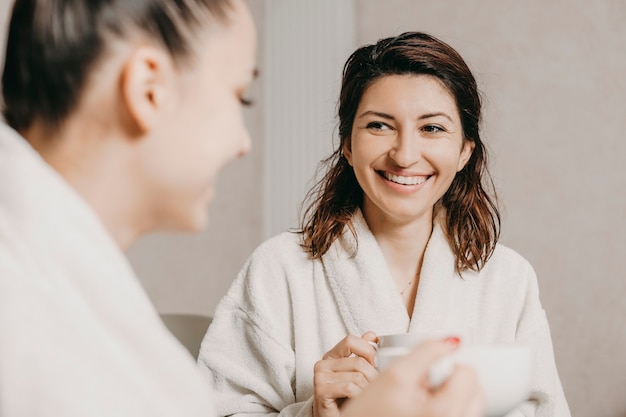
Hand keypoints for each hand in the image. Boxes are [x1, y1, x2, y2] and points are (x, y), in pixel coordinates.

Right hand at [313, 331, 378, 416]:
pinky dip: (359, 397)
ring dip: (368, 390)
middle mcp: (323, 364)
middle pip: (359, 362)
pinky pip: (350, 388)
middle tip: (375, 388)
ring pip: (357, 376)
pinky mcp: (320, 390)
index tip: (376, 363)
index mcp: (331, 356)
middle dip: (373, 377)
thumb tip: (372, 336)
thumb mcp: (355, 374)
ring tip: (365, 397)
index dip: (368, 350)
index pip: (351, 341)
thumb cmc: (345, 398)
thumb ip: (362, 354)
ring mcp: (320, 377)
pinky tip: (357, 402)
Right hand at [339, 340, 483, 416]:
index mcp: (445, 412)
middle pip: (473, 390)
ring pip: (467, 404)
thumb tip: (454, 341)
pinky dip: (444, 405)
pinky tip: (420, 408)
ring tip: (419, 397)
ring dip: (448, 393)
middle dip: (449, 380)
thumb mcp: (395, 375)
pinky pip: (457, 414)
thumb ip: (426, 353)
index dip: (443, 365)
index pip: (467, 373)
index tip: (423, 372)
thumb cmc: (368, 414)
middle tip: (420, 385)